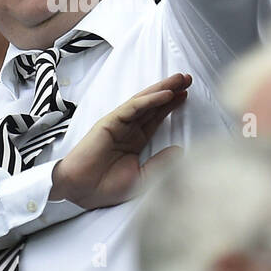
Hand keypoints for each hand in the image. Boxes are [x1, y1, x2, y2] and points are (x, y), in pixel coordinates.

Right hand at [50, 73, 190, 209]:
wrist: (81, 191)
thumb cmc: (106, 187)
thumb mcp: (143, 178)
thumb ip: (161, 163)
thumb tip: (180, 150)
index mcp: (135, 141)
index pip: (156, 118)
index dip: (171, 106)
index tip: (187, 95)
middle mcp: (128, 129)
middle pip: (153, 105)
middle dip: (170, 90)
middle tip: (188, 78)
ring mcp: (119, 124)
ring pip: (144, 101)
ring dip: (163, 89)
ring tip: (180, 79)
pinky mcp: (110, 122)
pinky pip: (133, 108)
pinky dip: (149, 100)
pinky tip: (165, 94)